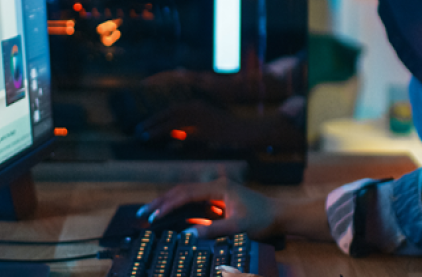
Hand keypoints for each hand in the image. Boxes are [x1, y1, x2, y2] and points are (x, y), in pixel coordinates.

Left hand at [135, 100, 239, 145]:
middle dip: (154, 120)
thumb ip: (192, 129)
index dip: (158, 116)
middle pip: (171, 112)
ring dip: (158, 127)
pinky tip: (164, 144)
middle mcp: (199, 108)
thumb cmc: (229, 131)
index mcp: (198, 105)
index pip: (173, 109)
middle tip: (139, 130)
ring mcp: (203, 117)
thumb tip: (175, 136)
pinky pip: (184, 133)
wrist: (246, 131)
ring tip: (144, 136)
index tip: (144, 124)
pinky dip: (172, 136)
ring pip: (174, 120)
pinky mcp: (206, 128)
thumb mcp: (208, 125)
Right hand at [137, 177, 280, 240]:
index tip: (153, 216)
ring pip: (186, 194)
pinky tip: (168, 216)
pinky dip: (178, 207)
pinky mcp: (218, 200)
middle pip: (183, 190)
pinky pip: (193, 201)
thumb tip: (188, 235)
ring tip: (149, 213)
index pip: (187, 193)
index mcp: (219, 187)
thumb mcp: (238, 227)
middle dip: (162, 201)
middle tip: (142, 213)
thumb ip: (214, 231)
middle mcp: (216, 185)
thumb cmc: (262, 219)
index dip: (168, 205)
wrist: (279, 215)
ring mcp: (216, 191)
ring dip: (168, 203)